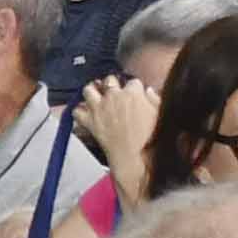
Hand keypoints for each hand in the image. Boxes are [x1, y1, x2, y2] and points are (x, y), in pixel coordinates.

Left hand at [83, 74, 160, 203]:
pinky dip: (80, 112)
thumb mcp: (161, 115)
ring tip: (96, 97)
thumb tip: (148, 91)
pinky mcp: (90, 121)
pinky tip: (85, 114)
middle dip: (112, 85)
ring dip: (92, 92)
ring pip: (88, 89)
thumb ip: (154, 100)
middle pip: (109, 80)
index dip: (134, 89)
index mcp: (133, 92)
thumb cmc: (151, 138)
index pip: (132, 82)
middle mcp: (114, 96)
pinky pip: (77, 111)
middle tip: (114, 94)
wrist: (135, 157)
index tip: (135, 95)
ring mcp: (100, 108)